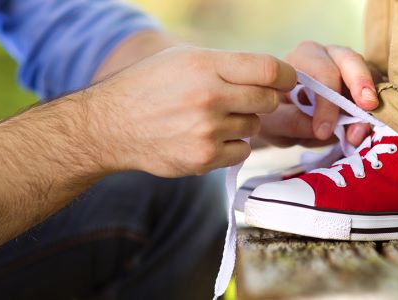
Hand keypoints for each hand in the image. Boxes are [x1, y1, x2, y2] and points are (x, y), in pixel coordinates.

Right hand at [92, 46, 295, 176]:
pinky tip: (208, 138)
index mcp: (205, 66)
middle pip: (269, 100)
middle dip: (262, 100)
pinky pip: (242, 151)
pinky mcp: (204, 157)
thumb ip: (227, 65)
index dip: (286, 77)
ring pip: (255, 126)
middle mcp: (209, 97)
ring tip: (211, 119)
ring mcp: (207, 130)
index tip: (286, 81)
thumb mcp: (183, 60)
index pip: (270, 70)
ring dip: (242, 123)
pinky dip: (232, 146)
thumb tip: (273, 76)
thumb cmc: (150, 87)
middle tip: (241, 100)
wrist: (110, 126)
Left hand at [261, 41, 381, 147]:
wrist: (282, 117)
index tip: (323, 132)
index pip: (322, 72)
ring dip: (369, 105)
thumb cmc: (275, 113)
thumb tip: (322, 129)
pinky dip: (377, 110)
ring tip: (362, 131)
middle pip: (351, 60)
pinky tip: (369, 128)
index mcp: (303, 57)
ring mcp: (351, 68)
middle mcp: (329, 55)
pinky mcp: (365, 84)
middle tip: (367, 107)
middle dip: (360, 83)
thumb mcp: (273, 122)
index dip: (327, 103)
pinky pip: (378, 91)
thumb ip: (291, 122)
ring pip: (369, 76)